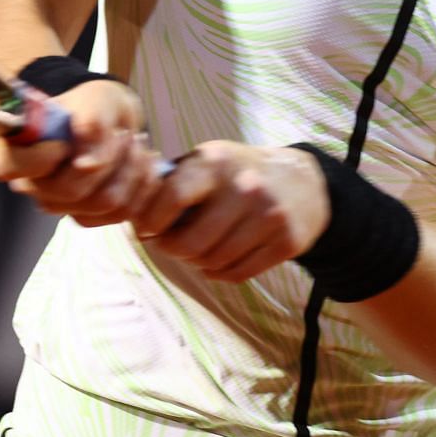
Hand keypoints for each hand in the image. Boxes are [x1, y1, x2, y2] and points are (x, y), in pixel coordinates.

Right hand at [0, 80, 162, 227]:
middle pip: (69, 190)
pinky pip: (122, 213)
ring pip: (102, 203)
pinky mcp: (87, 216)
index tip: (64, 140)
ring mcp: (58, 204)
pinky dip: (140, 185)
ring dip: (130, 169)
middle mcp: (31, 183)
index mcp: (17, 149)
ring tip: (133, 143)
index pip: (6, 167)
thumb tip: (87, 162)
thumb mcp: (95, 98)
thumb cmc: (92, 105)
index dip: (39, 158)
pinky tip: (140, 162)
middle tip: (122, 133)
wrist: (109, 118)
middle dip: (107, 158)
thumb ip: (90, 121)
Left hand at [133, 141, 330, 282]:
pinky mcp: (286, 242)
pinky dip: (221, 272)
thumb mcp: (207, 162)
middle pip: (189, 243)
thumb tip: (133, 214)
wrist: (302, 182)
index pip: (172, 198)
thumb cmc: (238, 173)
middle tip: (173, 243)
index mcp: (217, 161)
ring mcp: (269, 215)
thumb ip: (171, 183)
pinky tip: (222, 256)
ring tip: (201, 246)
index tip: (147, 230)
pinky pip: (236, 274)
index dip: (151, 222)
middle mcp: (245, 186)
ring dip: (198, 261)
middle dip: (173, 249)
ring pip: (212, 262)